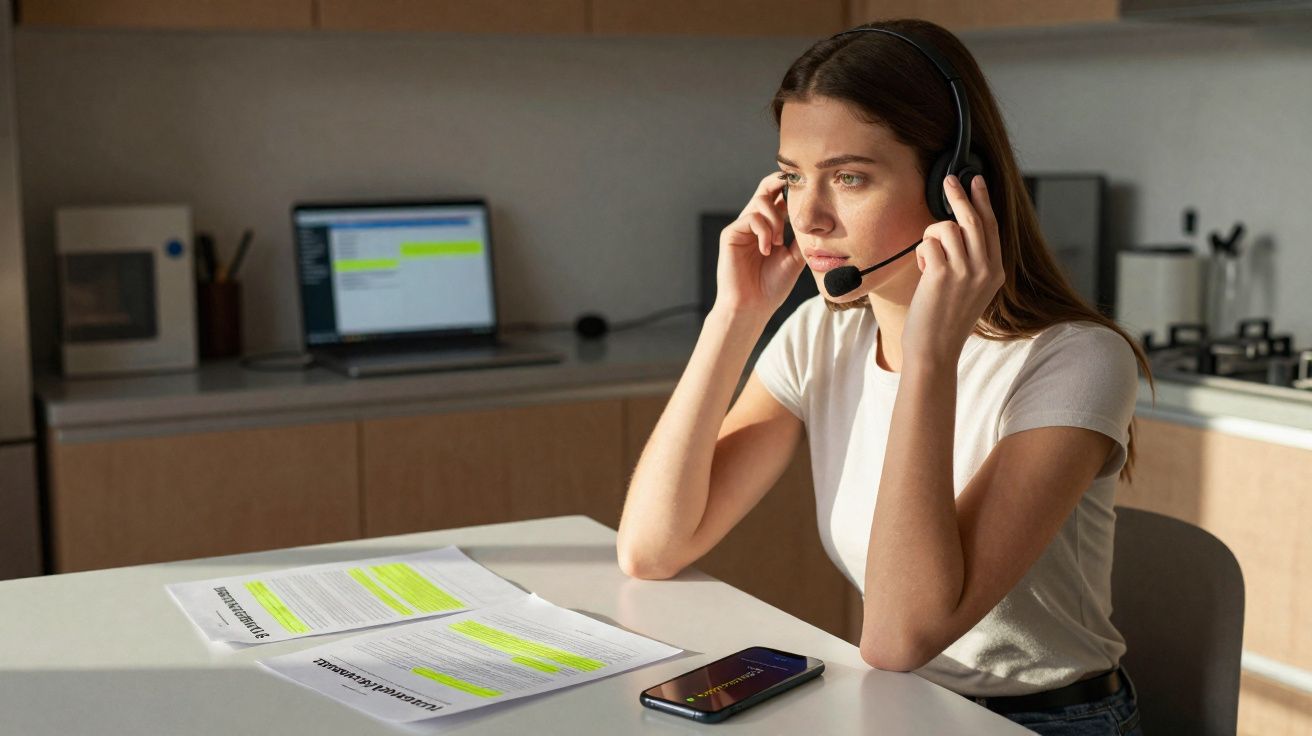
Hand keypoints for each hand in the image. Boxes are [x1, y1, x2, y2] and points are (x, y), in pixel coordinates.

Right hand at [713, 172, 806, 317]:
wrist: (753, 307)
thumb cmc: (772, 287)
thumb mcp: (795, 258)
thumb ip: (801, 236)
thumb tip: (817, 218)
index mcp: (770, 228)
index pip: (779, 198)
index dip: (790, 188)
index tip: (807, 186)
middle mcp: (755, 224)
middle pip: (765, 189)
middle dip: (779, 182)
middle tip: (794, 183)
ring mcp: (742, 228)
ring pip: (760, 201)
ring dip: (775, 219)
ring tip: (778, 242)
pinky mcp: (730, 234)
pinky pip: (750, 218)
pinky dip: (764, 231)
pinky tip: (767, 249)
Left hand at [903, 174, 1004, 365]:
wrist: (935, 351)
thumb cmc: (945, 321)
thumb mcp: (970, 290)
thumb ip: (971, 262)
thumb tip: (958, 229)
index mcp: (996, 272)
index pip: (992, 227)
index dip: (983, 201)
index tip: (976, 181)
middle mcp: (986, 269)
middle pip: (973, 219)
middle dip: (959, 195)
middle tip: (949, 180)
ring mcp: (966, 271)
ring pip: (947, 228)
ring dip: (931, 238)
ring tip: (928, 261)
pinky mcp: (943, 274)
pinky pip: (929, 242)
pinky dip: (921, 252)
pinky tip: (923, 271)